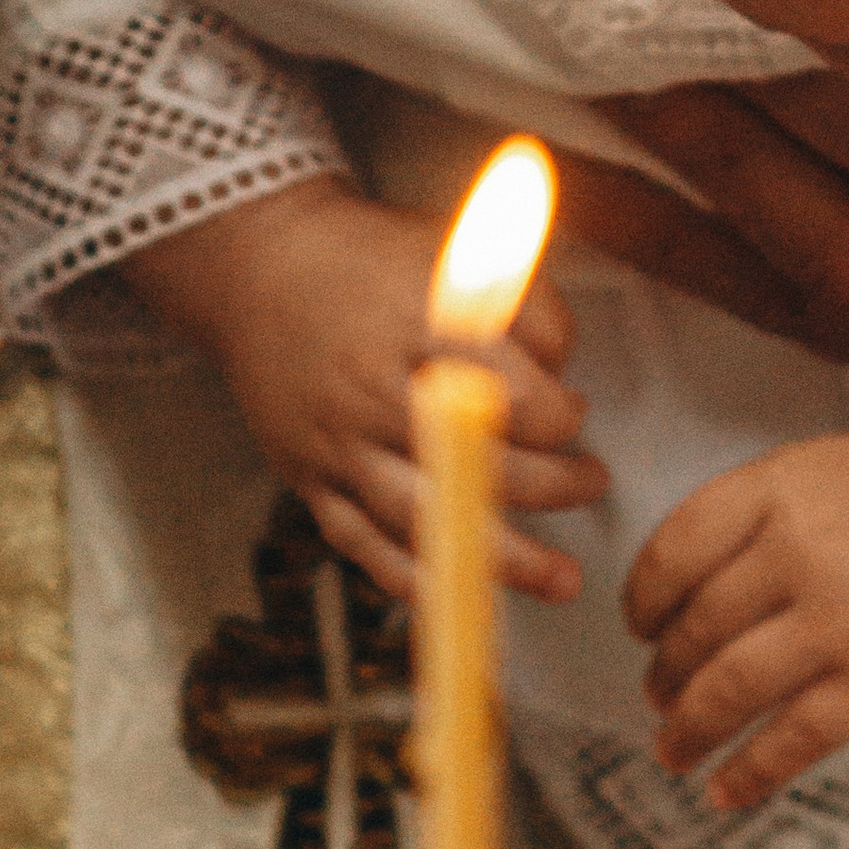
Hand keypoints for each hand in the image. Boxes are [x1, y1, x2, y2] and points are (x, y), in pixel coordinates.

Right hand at [120, 180, 606, 604]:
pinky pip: (361, 544)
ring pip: (420, 517)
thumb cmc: (369, 259)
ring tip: (562, 578)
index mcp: (413, 325)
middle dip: (551, 483)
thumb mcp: (456, 250)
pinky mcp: (308, 476)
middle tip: (591, 480)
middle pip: (472, 462)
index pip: (506, 391)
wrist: (258, 268)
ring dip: (501, 557)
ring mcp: (334, 440)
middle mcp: (369, 387)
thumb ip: (524, 303)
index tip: (573, 411)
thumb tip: (565, 371)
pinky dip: (414, 580)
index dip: (558, 413)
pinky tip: (467, 598)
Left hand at [628, 433, 848, 808]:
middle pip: (697, 625)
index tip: (639, 625)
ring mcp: (841, 617)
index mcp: (781, 485)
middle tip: (658, 692)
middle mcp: (801, 549)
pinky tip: (725, 792)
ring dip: (690, 727)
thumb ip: (761, 509)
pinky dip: (752, 772)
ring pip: (730, 687)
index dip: (643, 597)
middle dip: (665, 670)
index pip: (675, 548)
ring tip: (672, 748)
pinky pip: (797, 737)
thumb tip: (682, 583)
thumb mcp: (833, 466)